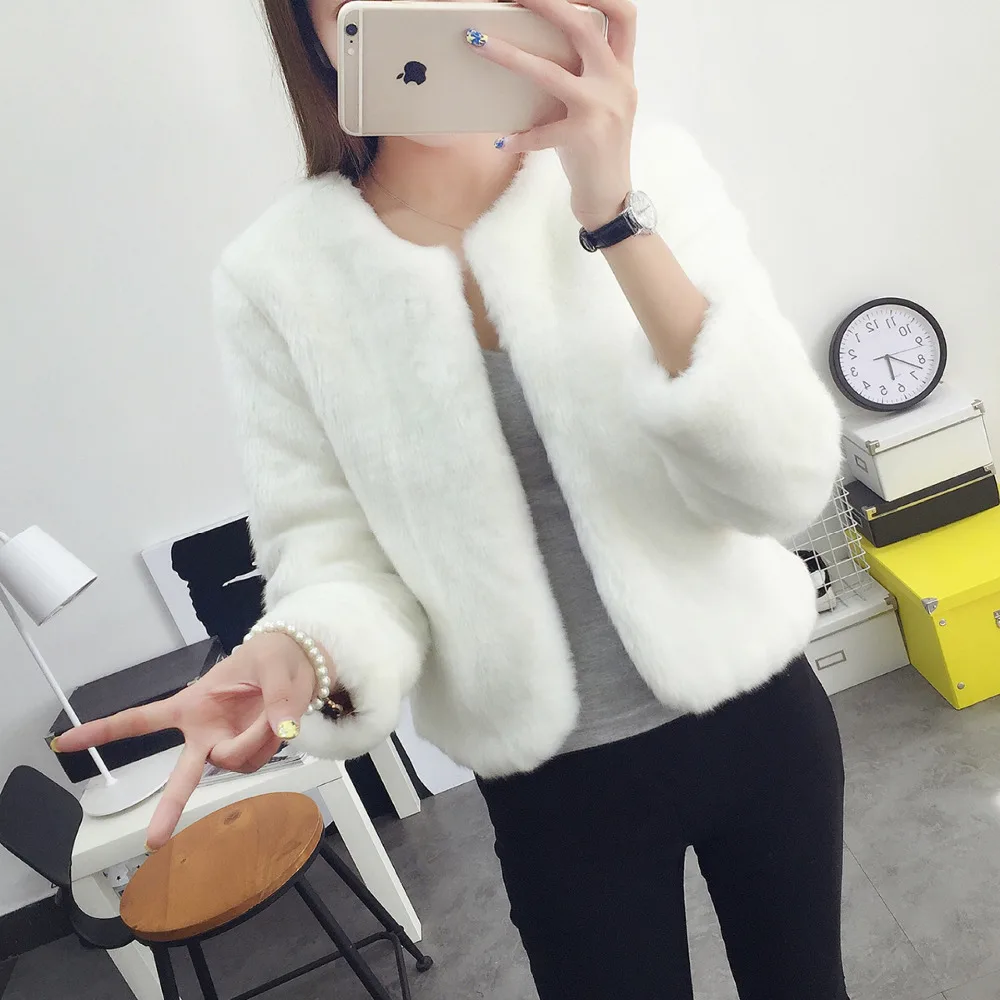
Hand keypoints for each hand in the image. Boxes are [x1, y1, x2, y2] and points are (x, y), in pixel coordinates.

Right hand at [53, 633, 319, 848]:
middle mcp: (204, 732)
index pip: (141, 720)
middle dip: (168, 808)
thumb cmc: (272, 656)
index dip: (102, 731)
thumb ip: (277, 696)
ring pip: (236, 761)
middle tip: (153, 841)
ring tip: (270, 711)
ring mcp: (227, 746)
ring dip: (256, 739)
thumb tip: (281, 729)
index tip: (65, 743)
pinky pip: (258, 759)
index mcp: (191, 704)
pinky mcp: (250, 753)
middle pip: (180, 775)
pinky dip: (271, 742)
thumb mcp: (272, 663)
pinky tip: (277, 724)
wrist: (300, 663)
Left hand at [469, 0, 638, 227]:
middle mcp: (616, 83)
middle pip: (584, 27)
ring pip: (549, 73)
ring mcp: (601, 110)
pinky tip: (504, 141)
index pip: (624, 15)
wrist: (611, 197)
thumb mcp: (603, 105)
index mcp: (622, 71)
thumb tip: (542, 48)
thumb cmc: (598, 150)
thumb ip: (587, 75)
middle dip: (547, 3)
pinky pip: (541, 133)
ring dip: (509, 55)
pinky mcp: (583, 138)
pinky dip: (520, 136)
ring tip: (477, 42)